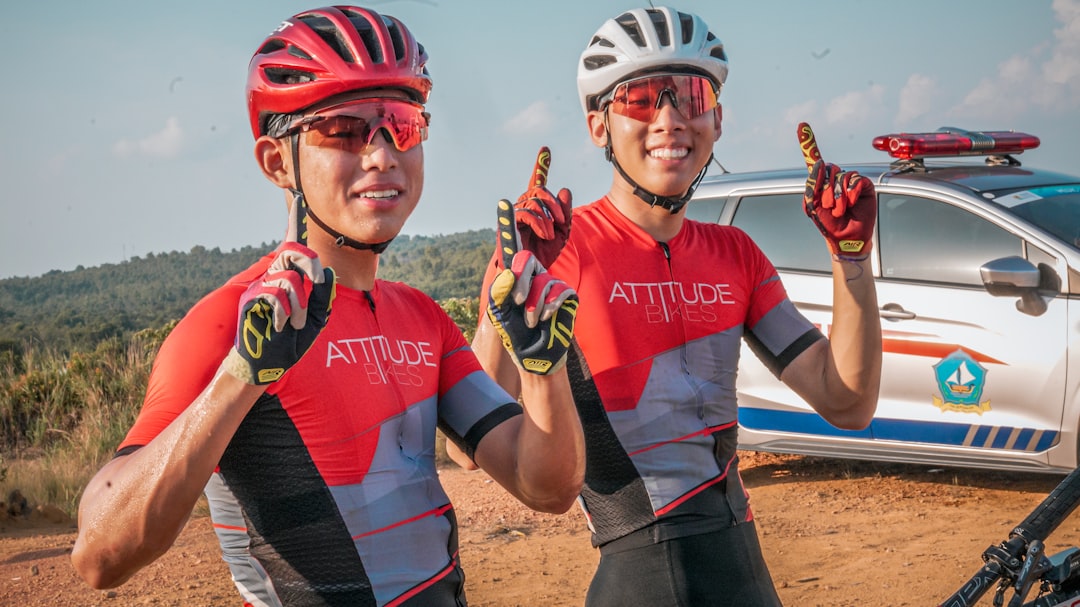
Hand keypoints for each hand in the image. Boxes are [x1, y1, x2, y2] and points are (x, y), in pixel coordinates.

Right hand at [223, 196, 336, 384]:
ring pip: (287, 276)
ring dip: (299, 302)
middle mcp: (273, 277)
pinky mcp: (251, 300)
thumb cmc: (290, 341)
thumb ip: (324, 296)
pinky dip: (285, 311)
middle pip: (292, 251)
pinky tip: (282, 325)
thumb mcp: (315, 318)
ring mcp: (260, 287)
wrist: (268, 363)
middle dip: (309, 264)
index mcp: (290, 278)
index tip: (298, 199)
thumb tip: (327, 271)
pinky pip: (274, 294)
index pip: (292, 245)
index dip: (295, 222)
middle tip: (316, 280)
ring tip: (296, 322)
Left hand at [488, 198, 577, 374]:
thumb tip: (508, 272)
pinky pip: (558, 291)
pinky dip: (548, 307)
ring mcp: (552, 282)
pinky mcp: (567, 294)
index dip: (508, 224)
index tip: (504, 202)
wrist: (534, 354)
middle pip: (527, 260)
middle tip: (515, 302)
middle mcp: (534, 273)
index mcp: (514, 274)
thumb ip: (499, 292)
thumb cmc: (514, 332)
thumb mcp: (499, 312)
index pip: (512, 245)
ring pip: (543, 280)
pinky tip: (544, 317)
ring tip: (530, 320)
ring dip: (532, 305)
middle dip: (520, 282)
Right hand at [504, 146, 572, 268]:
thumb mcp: (562, 232)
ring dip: (548, 217)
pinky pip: (527, 212)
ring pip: (534, 201)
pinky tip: (545, 235)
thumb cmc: (544, 254)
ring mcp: (514, 214)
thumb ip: (565, 212)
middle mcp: (522, 206)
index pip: (537, 183)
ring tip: (551, 235)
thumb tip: (564, 189)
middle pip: (539, 190)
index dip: (541, 166)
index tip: (545, 150)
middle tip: (562, 220)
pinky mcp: (507, 223)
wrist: (531, 271)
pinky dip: (540, 223)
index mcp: (536, 207)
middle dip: (555, 204)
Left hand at [798, 122, 876, 257]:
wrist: (845, 237)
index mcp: (820, 181)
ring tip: (840, 210)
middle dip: (825, 190)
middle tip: (828, 206)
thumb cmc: (828, 223)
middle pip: (828, 168)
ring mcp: (850, 181)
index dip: (808, 142)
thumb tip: (821, 163)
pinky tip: (852, 204)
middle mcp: (835, 178)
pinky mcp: (864, 185)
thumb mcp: (812, 205)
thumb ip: (812, 184)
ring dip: (838, 197)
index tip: (801, 125)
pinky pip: (855, 181)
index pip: (814, 159)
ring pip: (841, 176)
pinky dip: (851, 194)